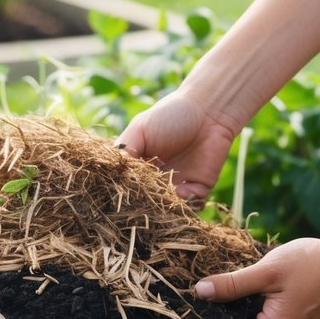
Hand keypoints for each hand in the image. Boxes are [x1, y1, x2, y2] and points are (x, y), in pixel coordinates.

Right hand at [116, 92, 239, 200]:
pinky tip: (183, 191)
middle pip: (146, 202)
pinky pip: (190, 205)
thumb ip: (124, 151)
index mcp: (138, 167)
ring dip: (165, 208)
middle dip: (144, 205)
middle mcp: (156, 180)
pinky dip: (186, 204)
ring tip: (165, 197)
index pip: (127, 187)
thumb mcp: (140, 129)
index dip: (124, 193)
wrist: (208, 109)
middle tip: (144, 202)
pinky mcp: (198, 189)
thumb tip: (111, 177)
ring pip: (167, 208)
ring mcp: (177, 186)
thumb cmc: (170, 114)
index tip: (122, 195)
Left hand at [193, 235, 319, 318]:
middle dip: (258, 309)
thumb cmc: (312, 262)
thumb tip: (199, 292)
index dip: (236, 310)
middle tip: (266, 285)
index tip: (242, 291)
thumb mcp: (266, 270)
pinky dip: (296, 310)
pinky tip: (301, 290)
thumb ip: (232, 285)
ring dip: (277, 309)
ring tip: (286, 286)